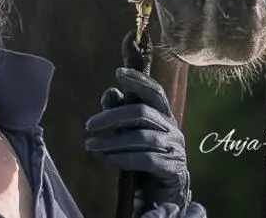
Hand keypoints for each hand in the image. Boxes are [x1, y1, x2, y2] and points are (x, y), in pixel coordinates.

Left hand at [85, 67, 195, 214]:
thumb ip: (120, 112)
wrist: (162, 193)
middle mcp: (172, 127)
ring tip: (91, 145)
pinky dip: (122, 158)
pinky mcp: (173, 167)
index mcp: (164, 114)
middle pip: (142, 112)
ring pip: (141, 137)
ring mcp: (175, 147)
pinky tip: (106, 159)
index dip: (138, 80)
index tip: (118, 72)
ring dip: (112, 141)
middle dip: (113, 116)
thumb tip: (110, 92)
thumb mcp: (129, 133)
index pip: (154, 91)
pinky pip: (145, 159)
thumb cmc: (144, 157)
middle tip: (89, 125)